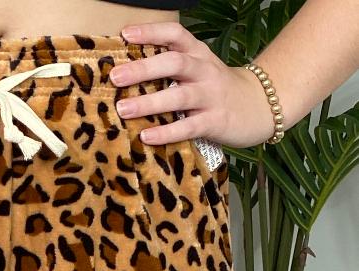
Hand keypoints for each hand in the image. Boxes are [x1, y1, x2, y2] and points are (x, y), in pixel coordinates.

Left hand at [111, 21, 276, 148]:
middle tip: (115, 77)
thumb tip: (127, 72)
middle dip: (142, 69)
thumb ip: (170, 67)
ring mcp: (210, 96)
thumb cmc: (215, 89)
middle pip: (174, 63)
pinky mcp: (215, 122)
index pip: (175, 34)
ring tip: (123, 109)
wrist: (258, 106)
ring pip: (179, 96)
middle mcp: (204, 70)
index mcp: (198, 54)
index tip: (125, 35)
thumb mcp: (198, 69)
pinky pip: (188, 127)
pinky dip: (166, 132)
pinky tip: (146, 135)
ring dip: (149, 103)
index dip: (151, 32)